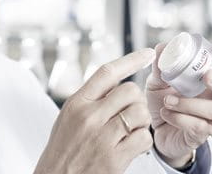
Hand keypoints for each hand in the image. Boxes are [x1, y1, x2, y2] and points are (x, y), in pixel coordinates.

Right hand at [35, 49, 155, 173]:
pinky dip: (143, 140)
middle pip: (129, 90)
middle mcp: (89, 116)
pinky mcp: (114, 158)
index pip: (107, 72)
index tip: (148, 53)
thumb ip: (90, 98)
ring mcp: (102, 137)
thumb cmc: (63, 147)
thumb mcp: (69, 116)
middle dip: (136, 100)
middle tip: (130, 111)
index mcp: (76, 103)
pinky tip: (132, 144)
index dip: (131, 60)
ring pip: (140, 112)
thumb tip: (117, 81)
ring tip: (131, 129)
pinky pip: (144, 138)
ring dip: (142, 120)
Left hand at [146, 32, 211, 167]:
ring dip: (189, 103)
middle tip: (206, 76)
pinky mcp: (200, 135)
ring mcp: (210, 119)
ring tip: (167, 100)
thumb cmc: (162, 103)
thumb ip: (160, 67)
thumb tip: (161, 46)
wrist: (154, 131)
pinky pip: (198, 126)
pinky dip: (179, 118)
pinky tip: (166, 113)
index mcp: (204, 82)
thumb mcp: (157, 83)